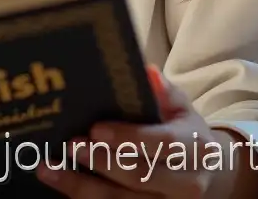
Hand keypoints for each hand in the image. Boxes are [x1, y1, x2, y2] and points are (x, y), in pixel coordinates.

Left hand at [36, 66, 257, 197]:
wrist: (208, 172)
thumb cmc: (184, 131)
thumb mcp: (180, 105)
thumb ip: (162, 89)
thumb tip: (146, 71)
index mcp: (195, 148)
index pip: (162, 144)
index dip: (128, 138)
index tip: (95, 130)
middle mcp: (187, 183)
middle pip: (140, 177)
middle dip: (101, 162)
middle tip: (70, 146)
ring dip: (82, 188)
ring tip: (49, 170)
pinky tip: (62, 187)